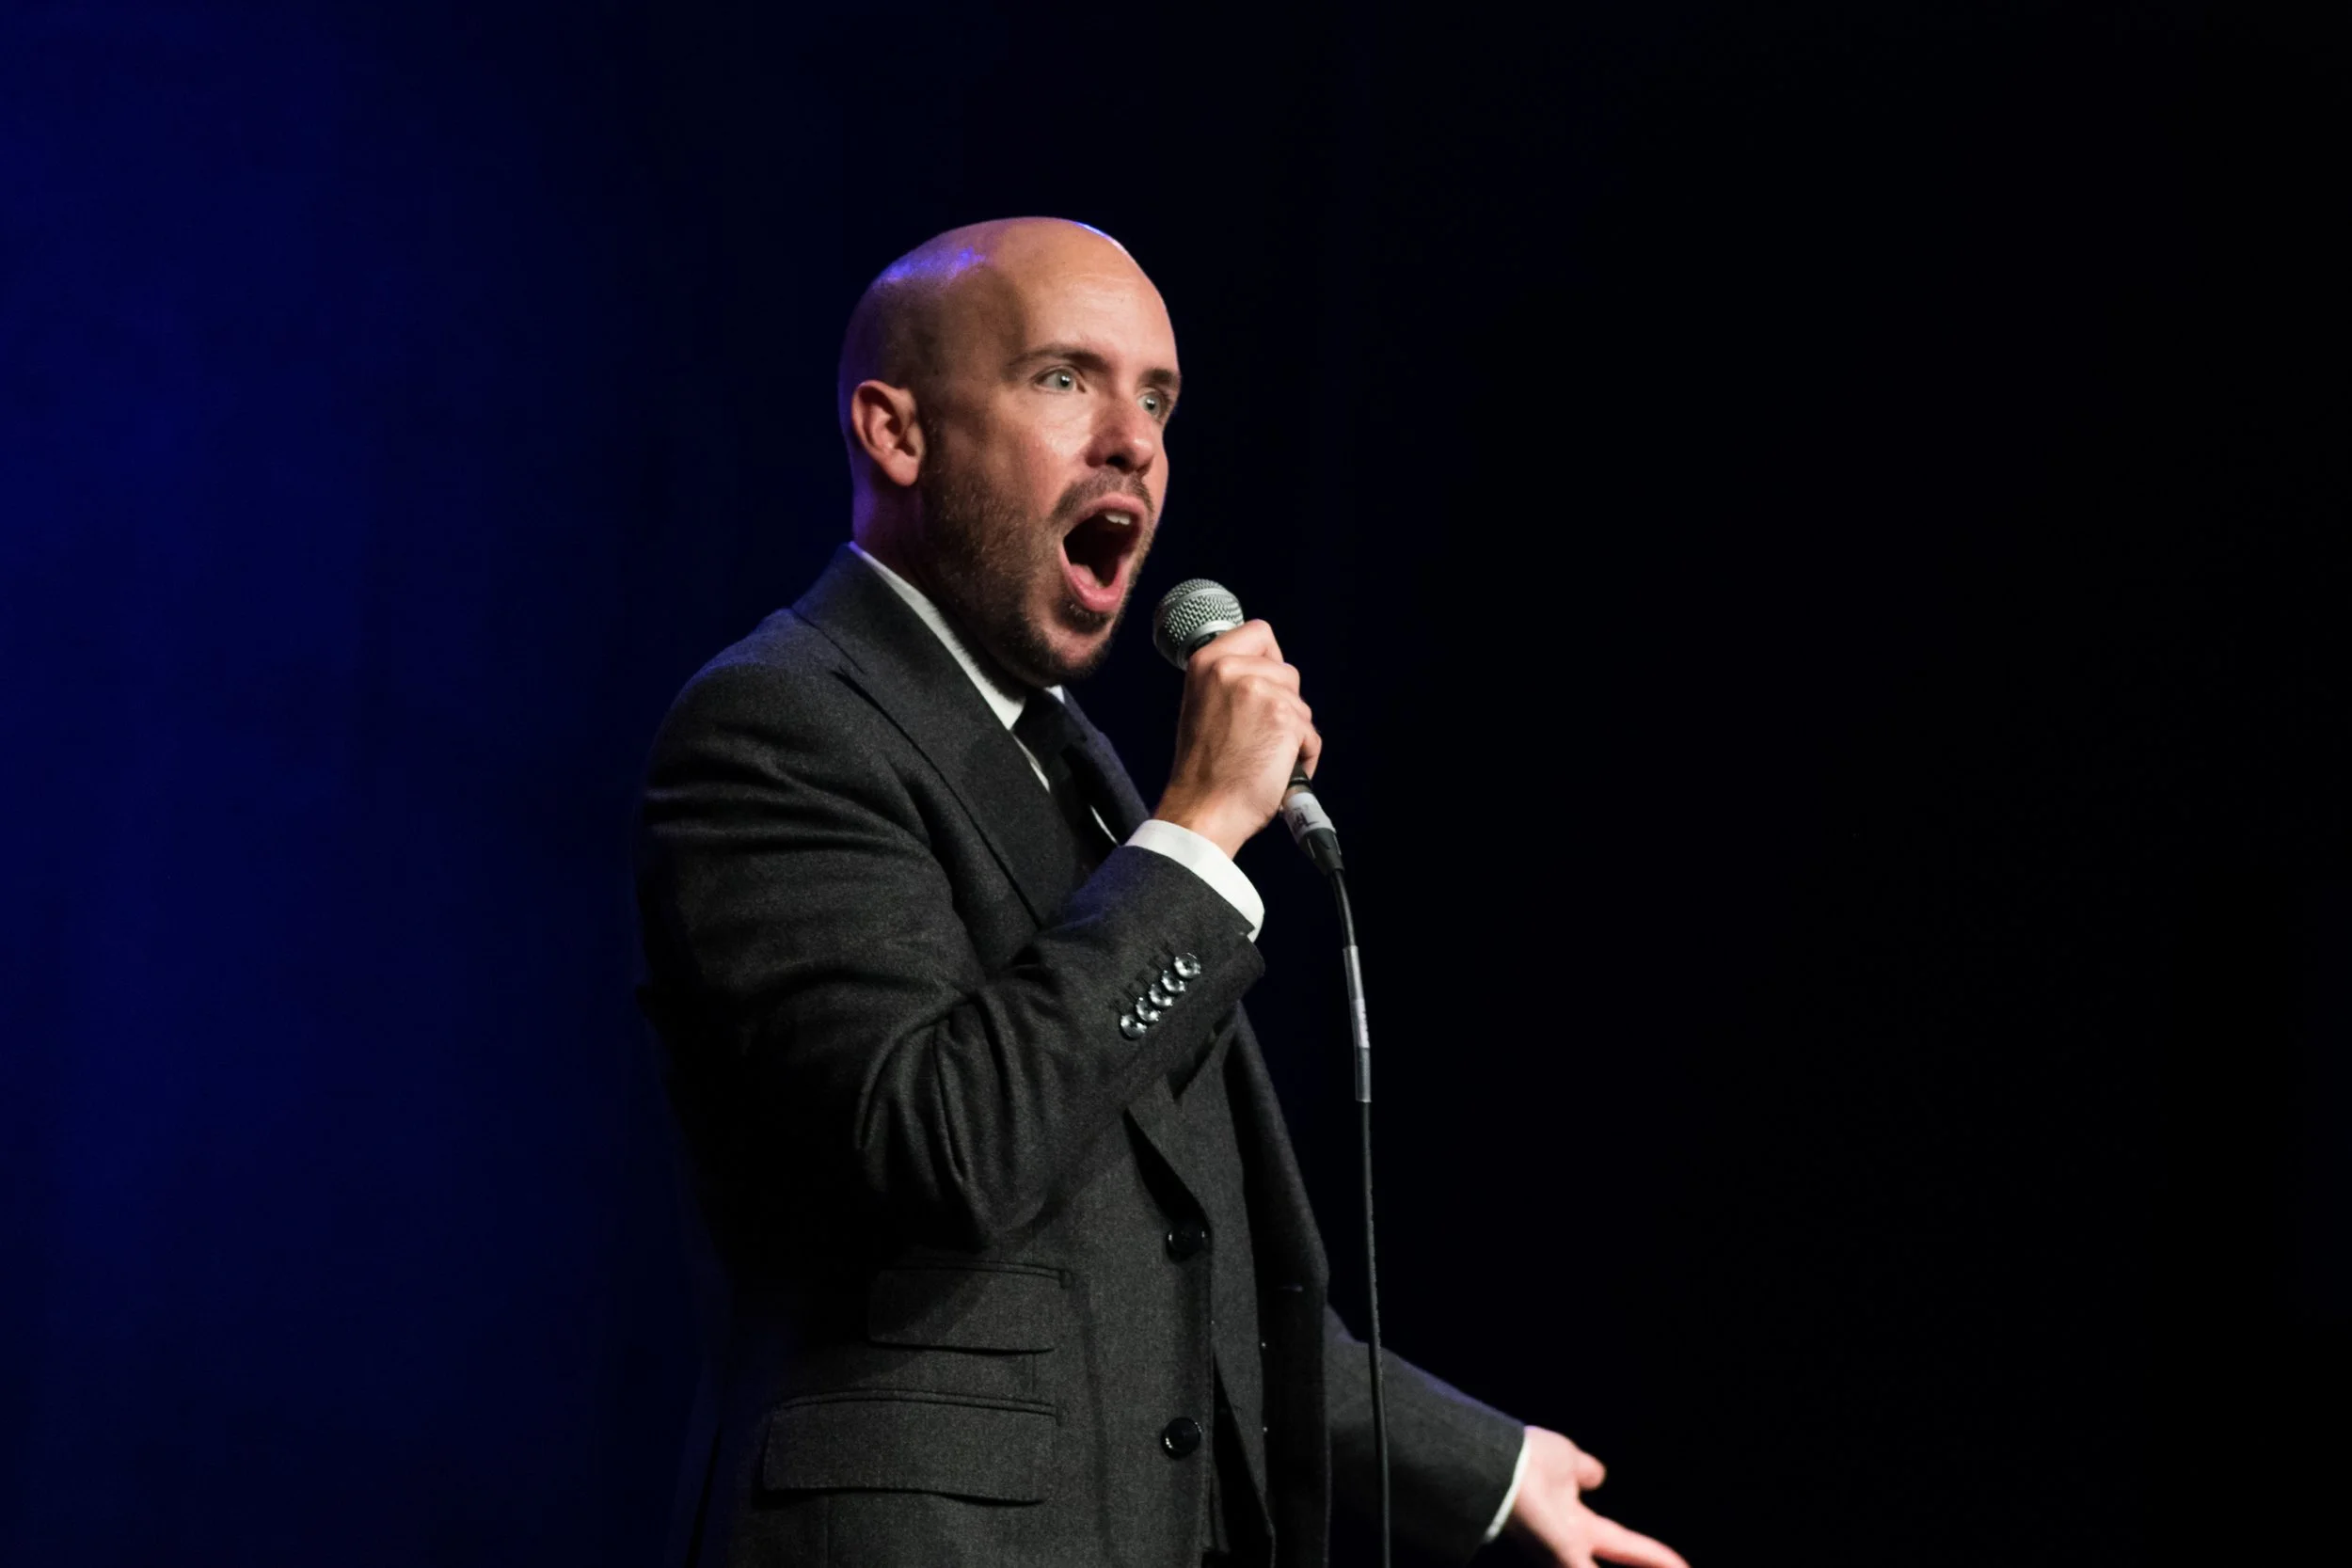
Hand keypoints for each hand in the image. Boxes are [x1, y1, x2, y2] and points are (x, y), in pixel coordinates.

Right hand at [1151, 619, 1320, 857]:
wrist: (1203, 809)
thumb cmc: (1204, 769)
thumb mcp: (1202, 705)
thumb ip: (1229, 681)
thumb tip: (1267, 670)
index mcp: (1207, 662)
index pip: (1259, 632)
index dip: (1270, 658)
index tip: (1266, 682)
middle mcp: (1231, 669)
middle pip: (1287, 671)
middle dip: (1283, 704)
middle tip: (1257, 736)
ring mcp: (1260, 691)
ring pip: (1301, 705)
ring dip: (1293, 733)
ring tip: (1265, 758)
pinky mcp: (1285, 718)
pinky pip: (1311, 734)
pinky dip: (1304, 756)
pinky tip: (1278, 772)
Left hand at [1508, 1427, 1687, 1567]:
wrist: (1496, 1465)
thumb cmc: (1525, 1459)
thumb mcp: (1566, 1459)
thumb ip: (1583, 1471)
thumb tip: (1598, 1475)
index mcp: (1574, 1522)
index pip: (1623, 1544)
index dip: (1652, 1555)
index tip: (1681, 1565)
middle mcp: (1570, 1546)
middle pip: (1623, 1554)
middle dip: (1653, 1563)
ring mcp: (1564, 1556)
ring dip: (1641, 1562)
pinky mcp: (1562, 1559)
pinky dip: (1638, 1558)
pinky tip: (1664, 1564)